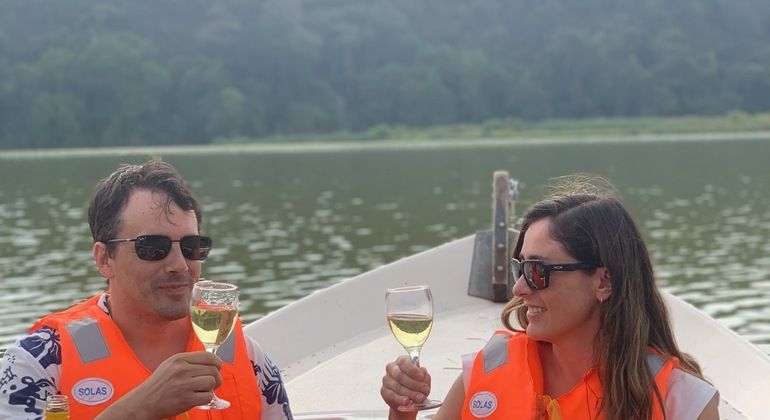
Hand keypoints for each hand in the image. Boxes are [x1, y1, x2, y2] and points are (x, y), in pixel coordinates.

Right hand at [95, 351, 222, 418]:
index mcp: (179, 359)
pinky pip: (208, 396)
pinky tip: (197, 398)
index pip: (209, 356)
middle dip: (216, 378)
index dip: (217, 363)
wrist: (144, 402)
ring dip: (210, 389)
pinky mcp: (186, 398)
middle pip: (213, 370)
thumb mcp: (171, 365)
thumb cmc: (159, 385)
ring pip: (212, 382)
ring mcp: (184, 384)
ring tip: (200, 391)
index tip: (216, 369)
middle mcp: (182, 369)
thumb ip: (189, 362)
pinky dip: (206, 399)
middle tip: (209, 384)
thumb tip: (212, 362)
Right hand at [381, 355, 431, 409]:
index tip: (421, 377)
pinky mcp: (384, 391)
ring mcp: (387, 380)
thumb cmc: (416, 384)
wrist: (408, 399)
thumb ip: (424, 375)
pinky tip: (407, 401)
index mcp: (401, 361)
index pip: (404, 362)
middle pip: (400, 375)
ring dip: (410, 393)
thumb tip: (423, 374)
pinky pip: (392, 396)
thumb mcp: (423, 378)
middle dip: (414, 384)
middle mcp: (392, 369)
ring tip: (420, 398)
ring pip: (397, 387)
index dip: (413, 370)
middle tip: (424, 390)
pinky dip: (401, 399)